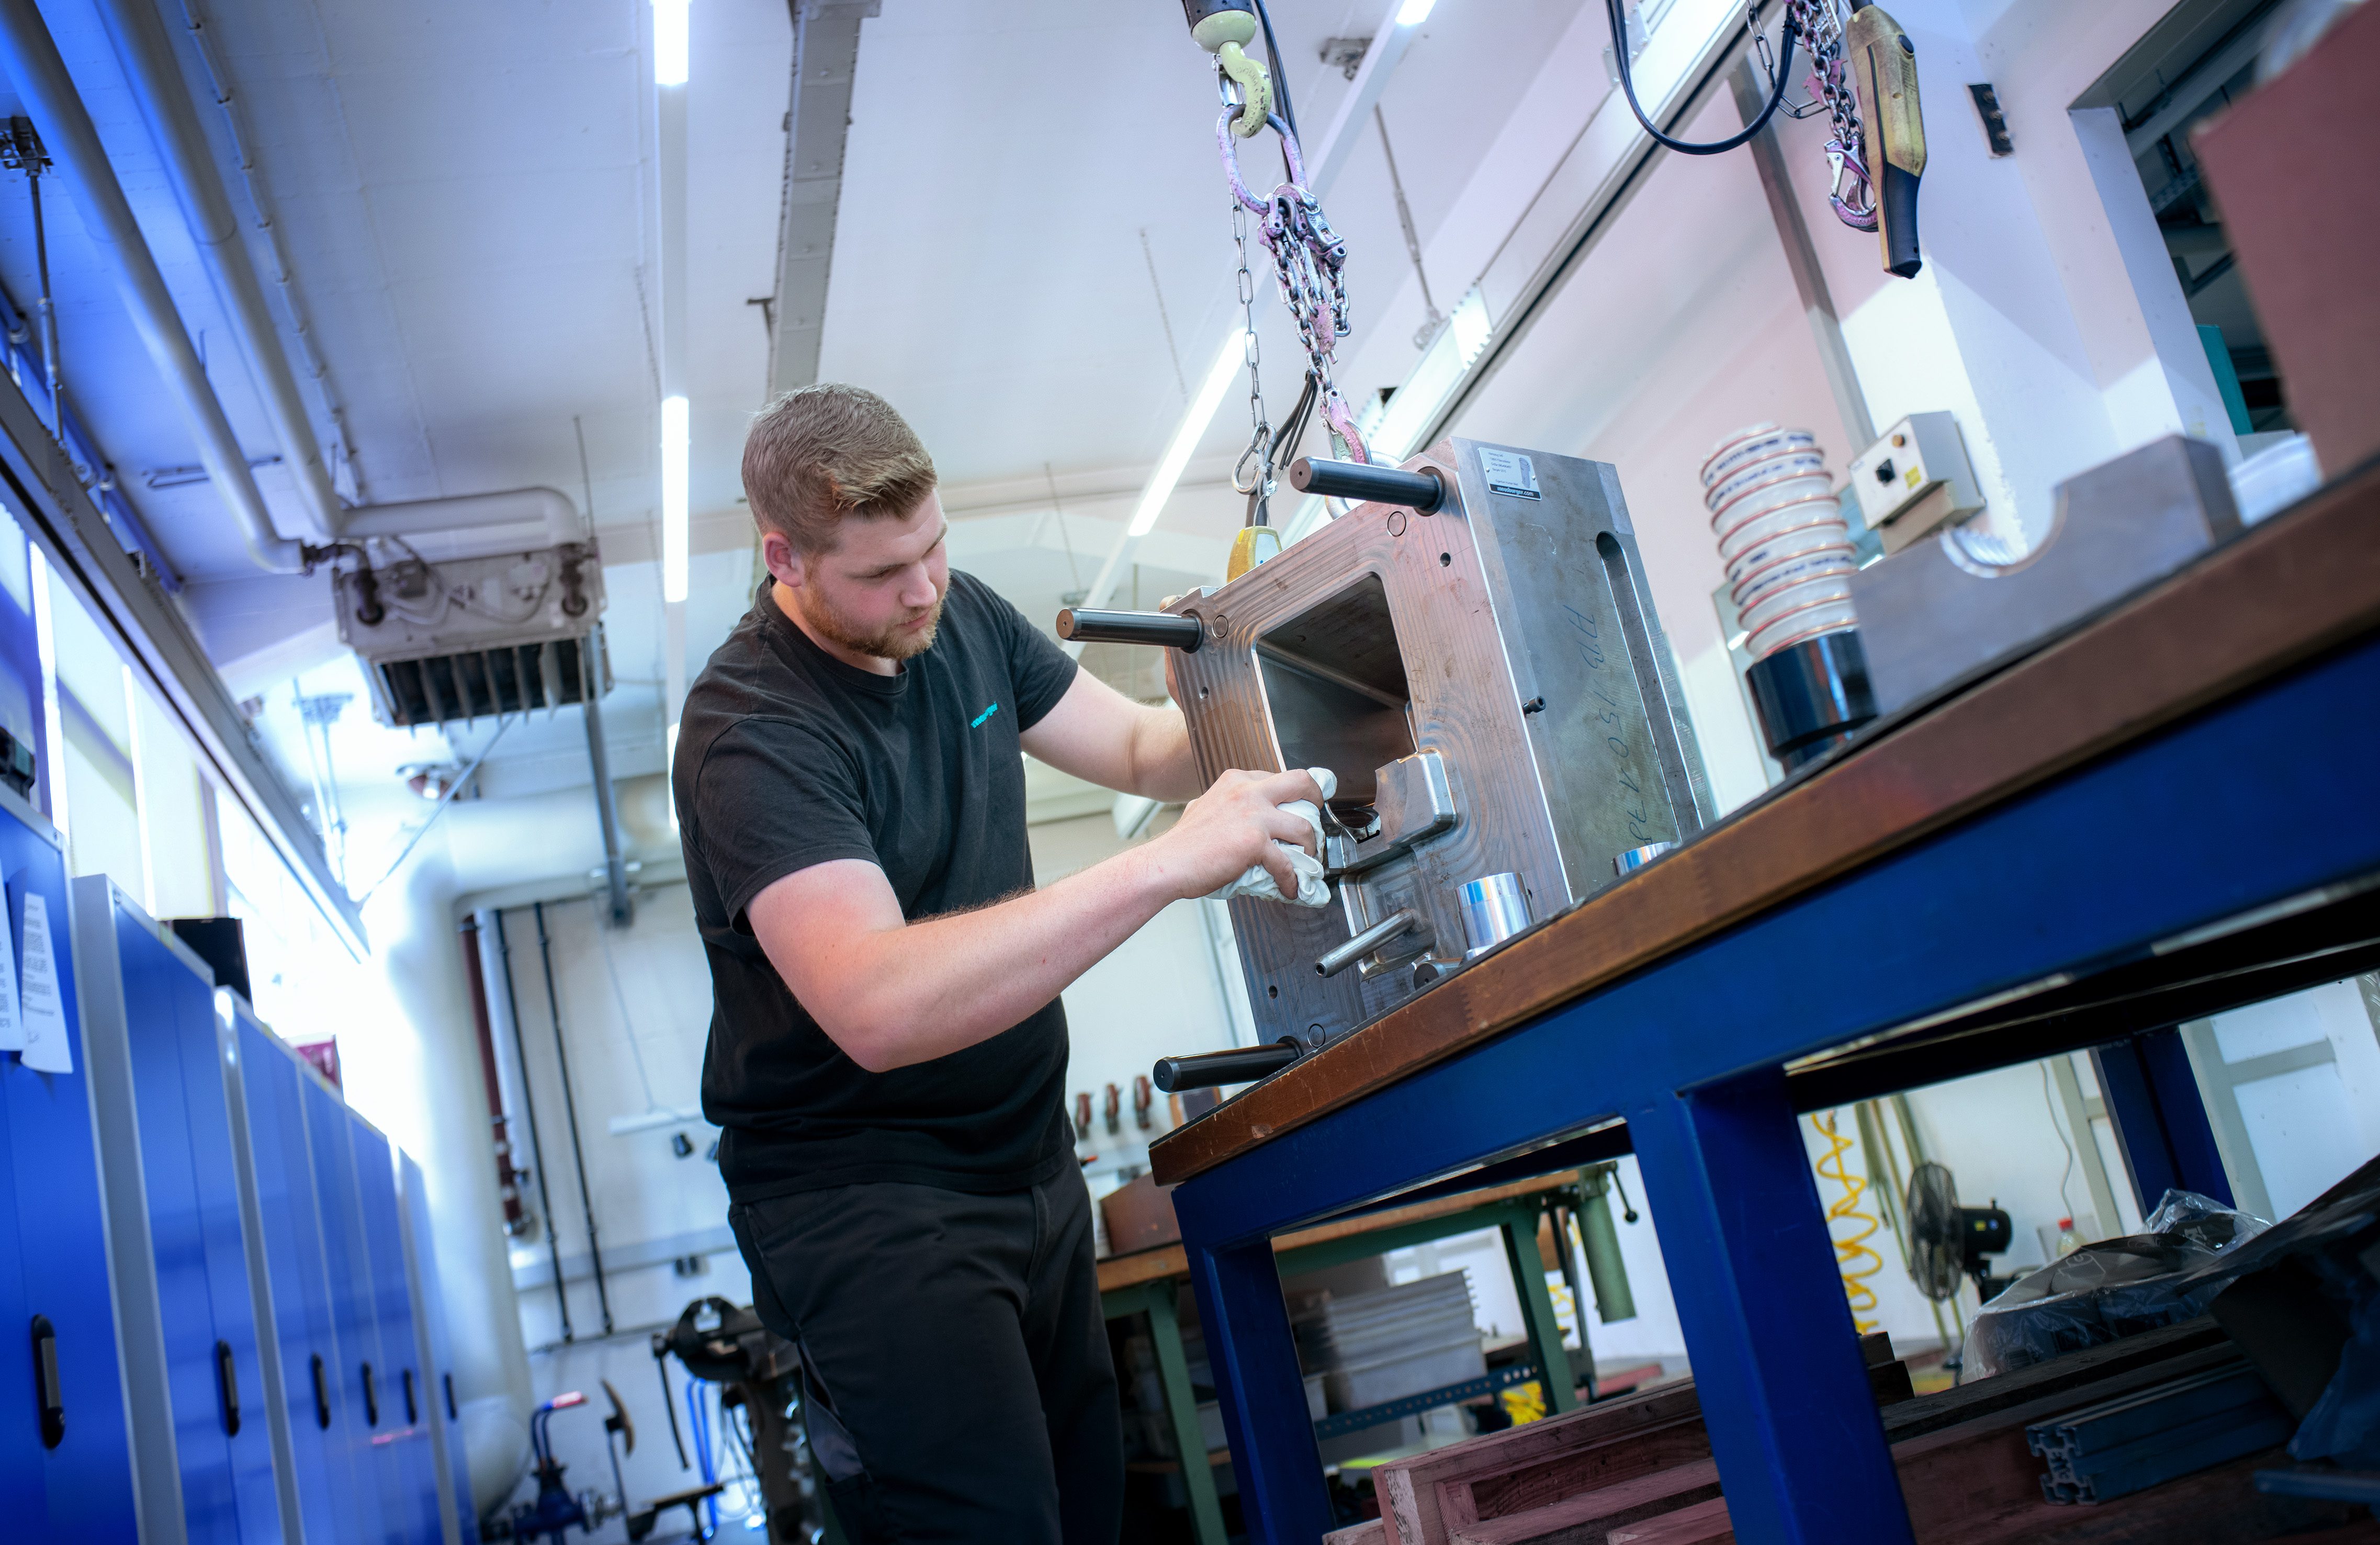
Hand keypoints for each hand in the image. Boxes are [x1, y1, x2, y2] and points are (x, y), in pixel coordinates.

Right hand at [1141, 768, 1325, 899]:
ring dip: (1310, 849)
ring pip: (1304, 827)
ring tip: (1305, 863)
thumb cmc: (1183, 844)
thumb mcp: (1207, 808)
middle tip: (1317, 820)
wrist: (1167, 864)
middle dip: (1318, 800)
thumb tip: (1248, 822)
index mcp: (1236, 781)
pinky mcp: (1254, 842)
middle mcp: (1247, 791)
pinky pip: (1286, 863)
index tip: (1298, 809)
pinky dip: (1291, 881)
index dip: (1294, 795)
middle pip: (1301, 783)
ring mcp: (1253, 815)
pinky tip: (1288, 889)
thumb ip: (1230, 807)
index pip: (1279, 777)